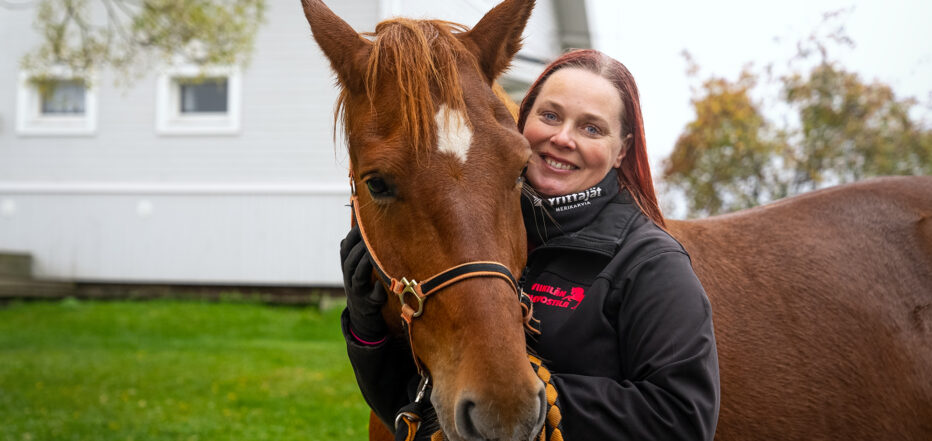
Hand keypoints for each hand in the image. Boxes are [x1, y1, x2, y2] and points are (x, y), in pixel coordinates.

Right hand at [341, 226, 388, 342]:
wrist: (361, 314)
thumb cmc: (362, 283)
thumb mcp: (355, 267)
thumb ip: (356, 249)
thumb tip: (358, 223)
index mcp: (347, 267)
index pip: (345, 249)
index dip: (352, 236)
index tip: (361, 223)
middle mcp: (350, 278)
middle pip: (349, 262)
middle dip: (358, 249)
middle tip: (369, 237)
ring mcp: (358, 292)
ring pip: (358, 277)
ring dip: (365, 265)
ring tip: (374, 255)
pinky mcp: (369, 303)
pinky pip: (372, 298)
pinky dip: (377, 291)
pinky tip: (381, 285)